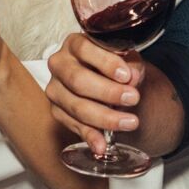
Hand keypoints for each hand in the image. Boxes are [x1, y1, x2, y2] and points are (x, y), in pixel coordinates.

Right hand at [45, 32, 142, 156]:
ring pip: (76, 106)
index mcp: (75, 44)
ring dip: (105, 117)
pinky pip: (73, 126)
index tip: (127, 75)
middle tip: (133, 98)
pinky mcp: (57, 111)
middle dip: (108, 92)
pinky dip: (90, 136)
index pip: (85, 49)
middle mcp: (59, 64)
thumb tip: (132, 77)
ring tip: (130, 122)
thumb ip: (131, 65)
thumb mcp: (127, 59)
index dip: (106, 63)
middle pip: (78, 80)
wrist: (108, 80)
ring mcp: (55, 89)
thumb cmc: (116, 65)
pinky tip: (102, 145)